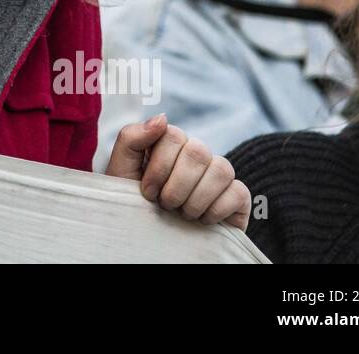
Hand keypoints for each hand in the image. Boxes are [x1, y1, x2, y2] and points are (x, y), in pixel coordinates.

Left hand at [104, 114, 249, 229]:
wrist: (147, 241)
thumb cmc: (131, 203)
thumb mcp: (121, 169)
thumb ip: (132, 138)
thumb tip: (163, 118)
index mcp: (170, 143)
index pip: (173, 135)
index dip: (159, 167)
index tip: (147, 192)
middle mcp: (197, 154)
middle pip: (198, 152)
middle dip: (176, 187)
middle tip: (165, 205)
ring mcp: (219, 174)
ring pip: (222, 168)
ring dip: (195, 199)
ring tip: (183, 213)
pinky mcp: (237, 197)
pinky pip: (238, 192)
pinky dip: (216, 210)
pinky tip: (203, 220)